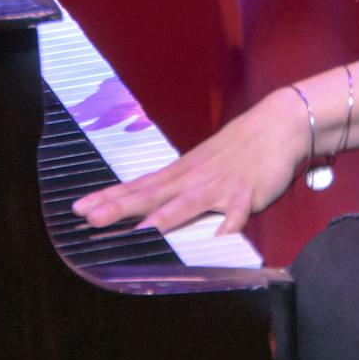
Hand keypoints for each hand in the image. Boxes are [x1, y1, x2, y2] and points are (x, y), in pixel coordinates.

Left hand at [73, 90, 310, 236]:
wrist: (278, 125)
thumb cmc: (238, 148)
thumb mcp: (201, 165)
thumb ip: (179, 187)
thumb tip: (151, 207)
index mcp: (181, 173)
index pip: (138, 186)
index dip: (109, 198)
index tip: (80, 208)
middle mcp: (193, 179)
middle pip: (152, 195)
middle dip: (120, 207)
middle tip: (90, 218)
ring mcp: (220, 186)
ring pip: (189, 203)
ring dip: (167, 217)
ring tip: (144, 230)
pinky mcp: (248, 193)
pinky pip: (239, 211)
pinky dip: (231, 222)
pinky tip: (222, 234)